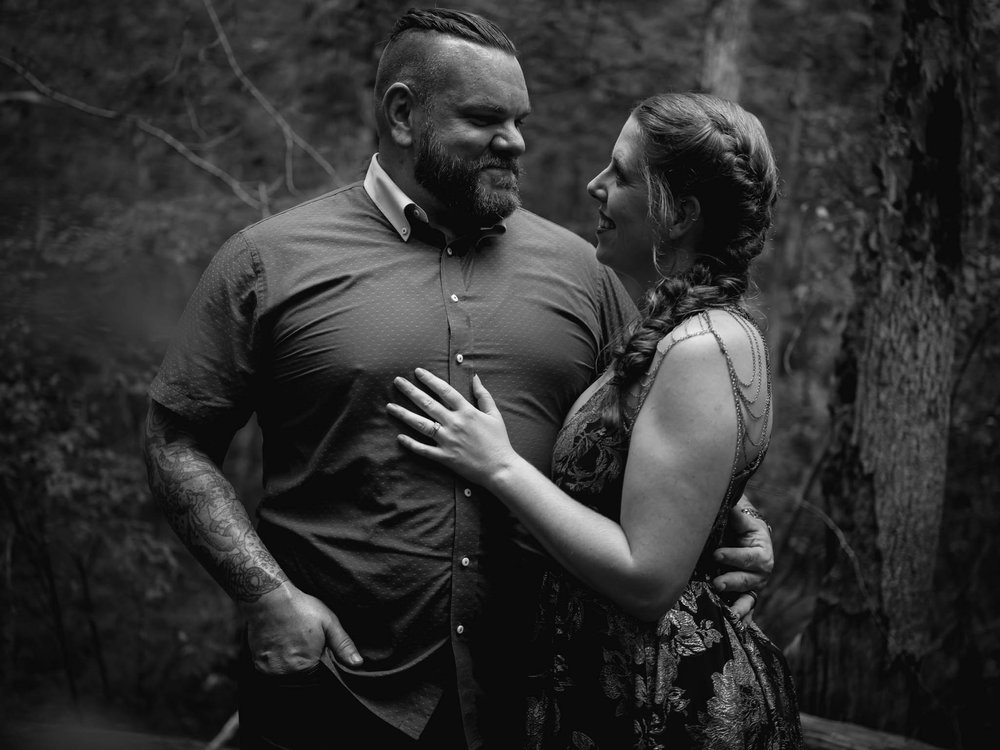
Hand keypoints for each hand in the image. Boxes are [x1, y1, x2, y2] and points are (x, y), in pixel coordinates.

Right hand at [241, 582, 362, 674]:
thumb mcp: (329, 623)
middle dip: (305, 668)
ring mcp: (270, 670)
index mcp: (306, 666)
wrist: (270, 599)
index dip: (319, 667)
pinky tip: (281, 647)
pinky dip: (277, 664)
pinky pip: (272, 672)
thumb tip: (358, 664)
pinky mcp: (258, 664)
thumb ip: (343, 645)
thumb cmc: (302, 608)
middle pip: (301, 680)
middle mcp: (286, 673)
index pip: (317, 680)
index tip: (317, 655)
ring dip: (291, 668)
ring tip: (292, 646)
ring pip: (286, 678)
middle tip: (303, 646)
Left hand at [388, 368, 517, 488]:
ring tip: (390, 407)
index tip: (417, 371)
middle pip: (428, 404)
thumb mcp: (494, 414)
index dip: (430, 380)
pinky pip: (424, 449)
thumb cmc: (499, 440)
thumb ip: (483, 395)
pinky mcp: (445, 457)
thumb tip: (475, 377)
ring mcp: (448, 440)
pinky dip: (411, 443)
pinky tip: (399, 436)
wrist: (500, 468)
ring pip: (421, 425)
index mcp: (467, 411)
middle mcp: (455, 423)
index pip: (445, 391)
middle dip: (411, 391)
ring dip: (404, 415)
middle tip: (397, 382)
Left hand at [711, 500, 773, 621]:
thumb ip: (735, 513)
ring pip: (749, 599)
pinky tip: (734, 628)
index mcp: (762, 549)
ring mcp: (753, 585)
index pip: (751, 557)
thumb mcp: (739, 516)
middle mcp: (761, 570)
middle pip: (750, 580)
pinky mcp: (744, 595)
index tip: (716, 555)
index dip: (735, 557)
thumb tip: (728, 504)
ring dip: (739, 607)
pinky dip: (741, 620)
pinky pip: (745, 610)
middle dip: (733, 582)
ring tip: (729, 614)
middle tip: (716, 583)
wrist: (737, 531)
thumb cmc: (737, 522)